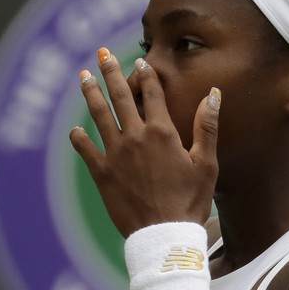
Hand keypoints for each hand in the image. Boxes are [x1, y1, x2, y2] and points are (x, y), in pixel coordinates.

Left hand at [70, 49, 219, 237]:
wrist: (164, 235)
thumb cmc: (190, 201)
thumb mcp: (207, 164)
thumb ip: (207, 126)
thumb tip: (213, 94)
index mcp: (162, 132)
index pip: (151, 93)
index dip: (146, 75)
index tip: (140, 62)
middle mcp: (135, 137)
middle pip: (120, 96)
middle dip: (110, 72)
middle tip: (101, 54)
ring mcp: (115, 154)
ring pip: (99, 116)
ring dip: (90, 94)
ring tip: (83, 77)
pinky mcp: (102, 174)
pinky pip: (85, 150)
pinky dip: (79, 138)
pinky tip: (75, 130)